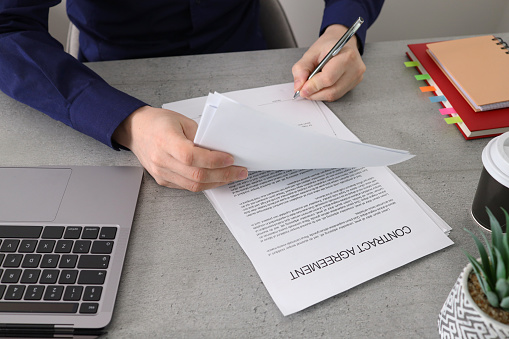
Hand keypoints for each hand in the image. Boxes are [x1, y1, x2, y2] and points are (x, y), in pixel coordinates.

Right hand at [113, 106, 247, 190]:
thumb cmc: (158, 122)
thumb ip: (201, 136)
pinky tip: (217, 178)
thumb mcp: (182, 120)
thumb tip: (221, 150)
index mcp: (165, 140)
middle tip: (240, 172)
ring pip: (194, 185)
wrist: (135, 131)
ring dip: (217, 182)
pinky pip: (187, 187)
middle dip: (223, 175)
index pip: (192, 156)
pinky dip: (205, 183)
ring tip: (233, 176)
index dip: (213, 160)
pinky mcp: (163, 180)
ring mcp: (161, 173)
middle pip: (196, 175)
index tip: (231, 159)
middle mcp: (161, 160)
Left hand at [292, 24, 365, 101]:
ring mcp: (356, 77)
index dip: (313, 86)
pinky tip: (320, 87)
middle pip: (332, 90)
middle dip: (314, 93)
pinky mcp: (354, 83)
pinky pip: (337, 94)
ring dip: (319, 95)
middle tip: (303, 90)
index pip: (328, 78)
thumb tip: (298, 86)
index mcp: (345, 55)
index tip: (302, 90)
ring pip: (334, 95)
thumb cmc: (328, 46)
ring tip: (311, 88)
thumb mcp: (311, 53)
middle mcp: (355, 67)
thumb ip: (301, 69)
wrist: (341, 42)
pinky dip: (325, 93)